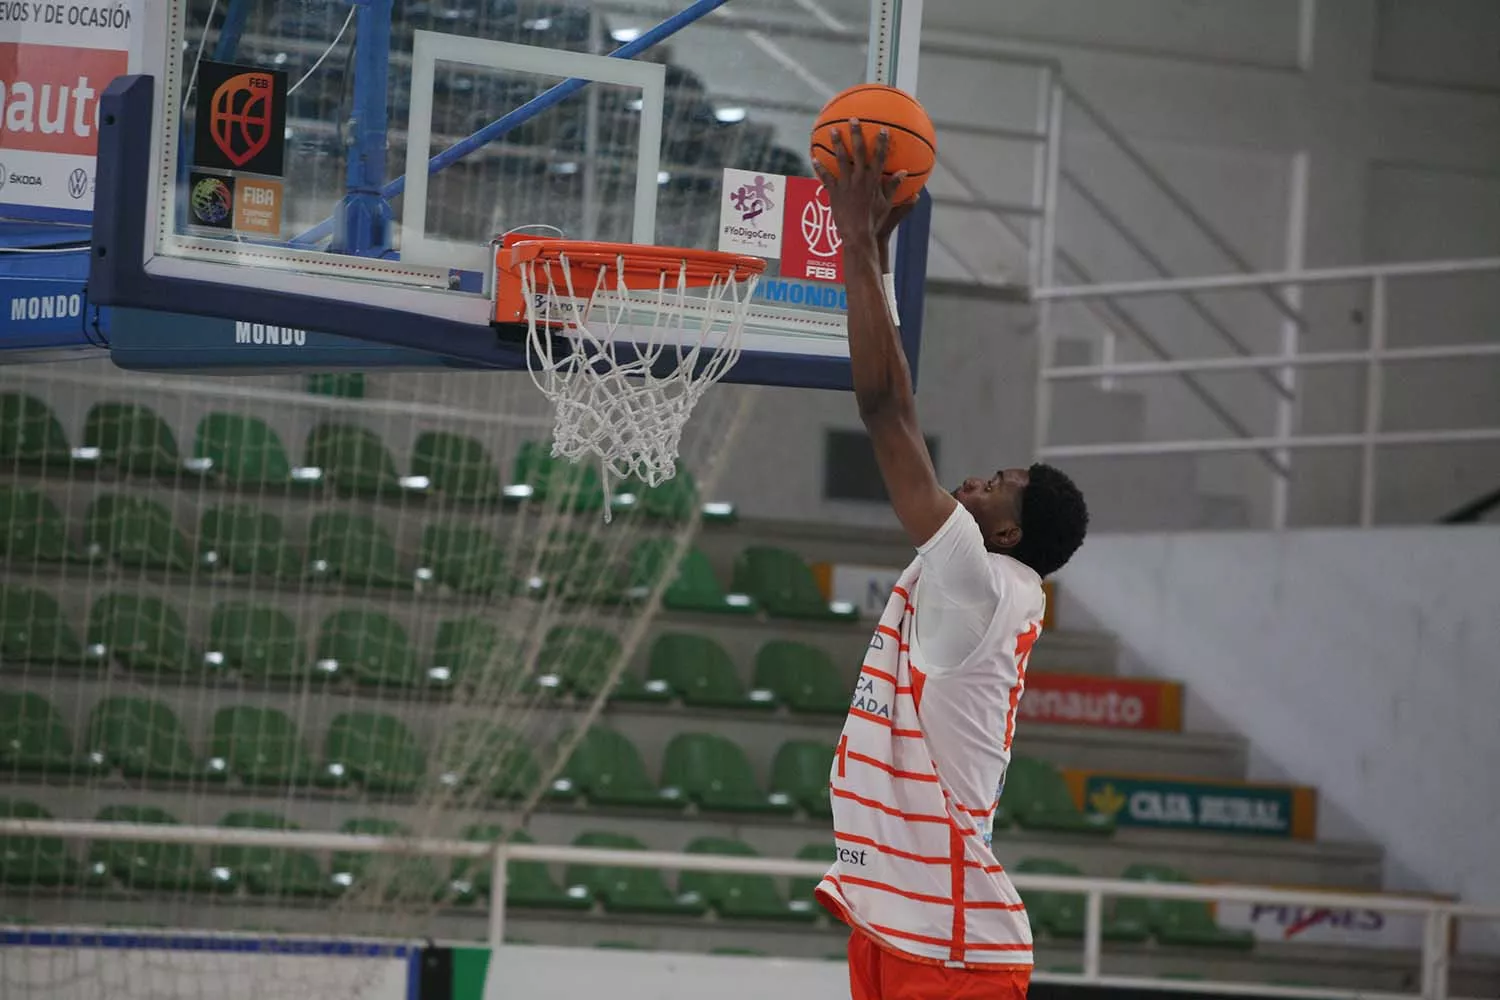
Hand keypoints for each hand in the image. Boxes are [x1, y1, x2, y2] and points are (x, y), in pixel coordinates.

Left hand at [812, 119, 908, 252]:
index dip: (881, 142)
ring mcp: (846, 185)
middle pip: (859, 152)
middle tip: (853, 119)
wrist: (858, 235)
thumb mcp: (887, 204)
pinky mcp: (834, 193)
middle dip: (856, 134)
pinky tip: (813, 158)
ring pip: (840, 159)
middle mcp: (860, 179)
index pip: (879, 157)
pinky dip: (820, 168)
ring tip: (832, 131)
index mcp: (874, 181)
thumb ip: (893, 187)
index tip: (882, 129)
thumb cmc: (874, 221)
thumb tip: (903, 173)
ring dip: (836, 143)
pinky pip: (826, 177)